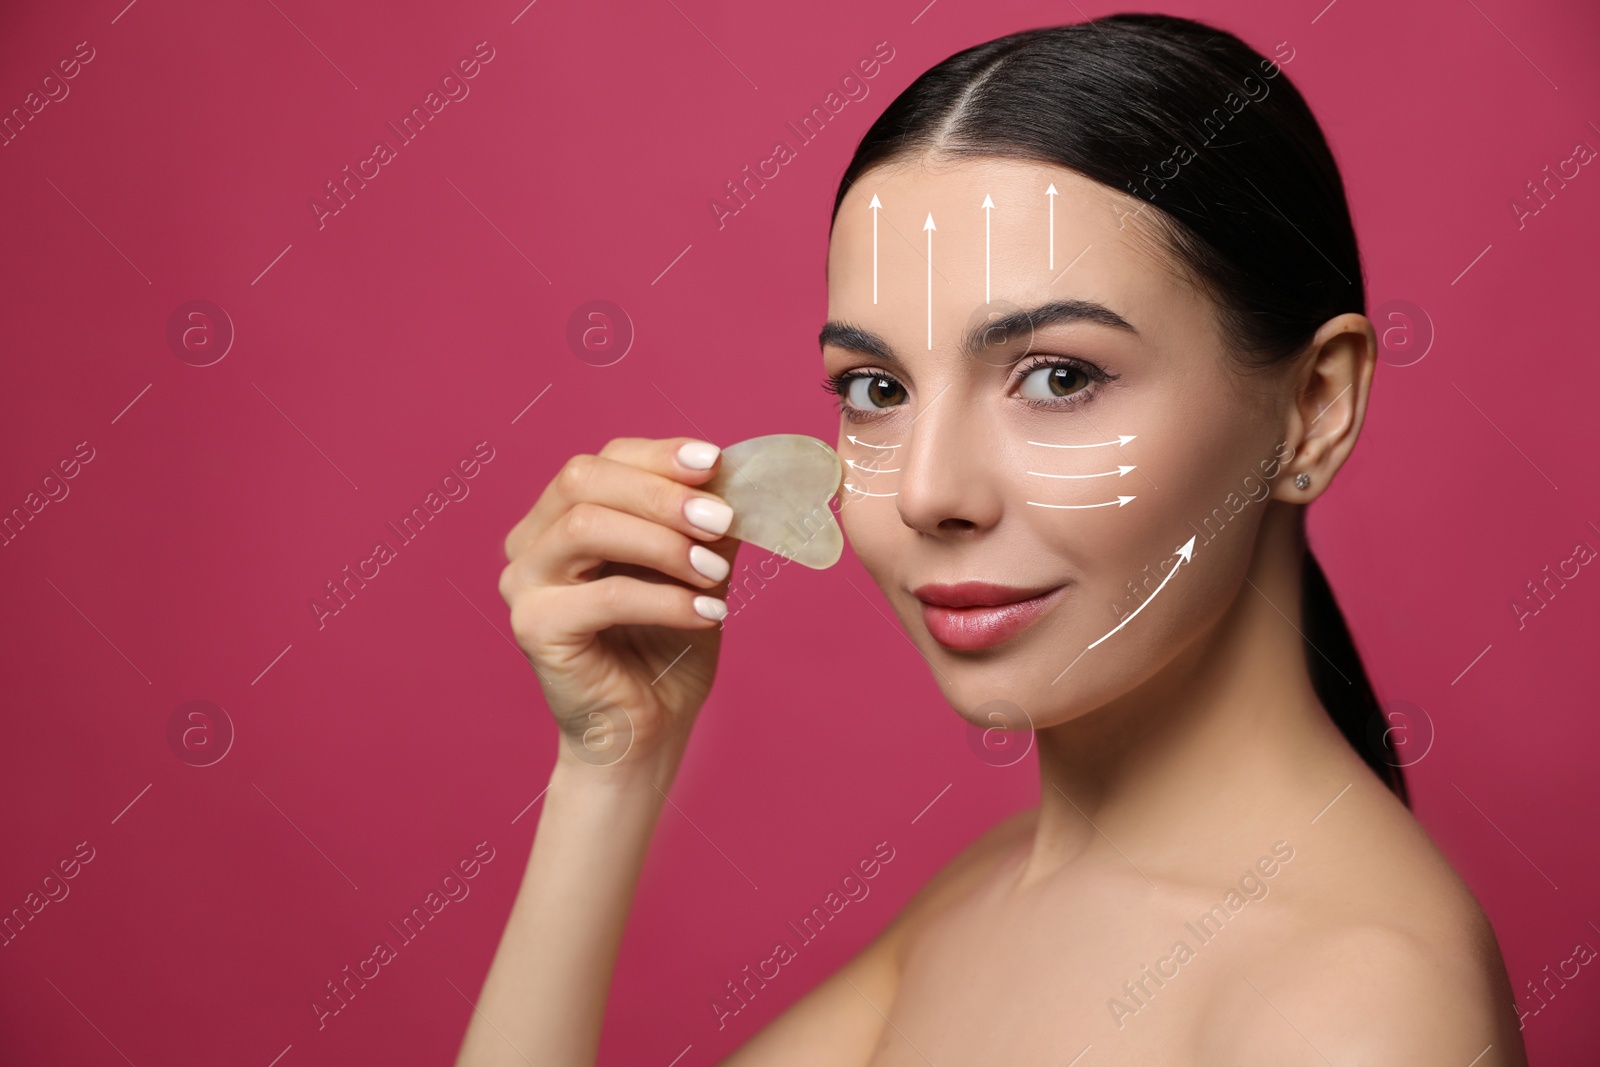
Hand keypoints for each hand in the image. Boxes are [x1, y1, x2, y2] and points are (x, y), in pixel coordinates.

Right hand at [498, 437, 739, 771]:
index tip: (716, 464)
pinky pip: (603, 595)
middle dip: (661, 494)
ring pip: (585, 527)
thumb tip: (741, 478)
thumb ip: (706, 523)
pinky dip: (664, 598)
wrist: (646, 730)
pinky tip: (707, 612)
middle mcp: (530, 542)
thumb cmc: (666, 648)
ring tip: (714, 573)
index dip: (660, 455)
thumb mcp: (697, 569)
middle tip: (721, 520)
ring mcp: (523, 584)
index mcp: (561, 516)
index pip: (604, 460)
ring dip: (663, 543)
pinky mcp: (534, 628)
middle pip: (584, 481)